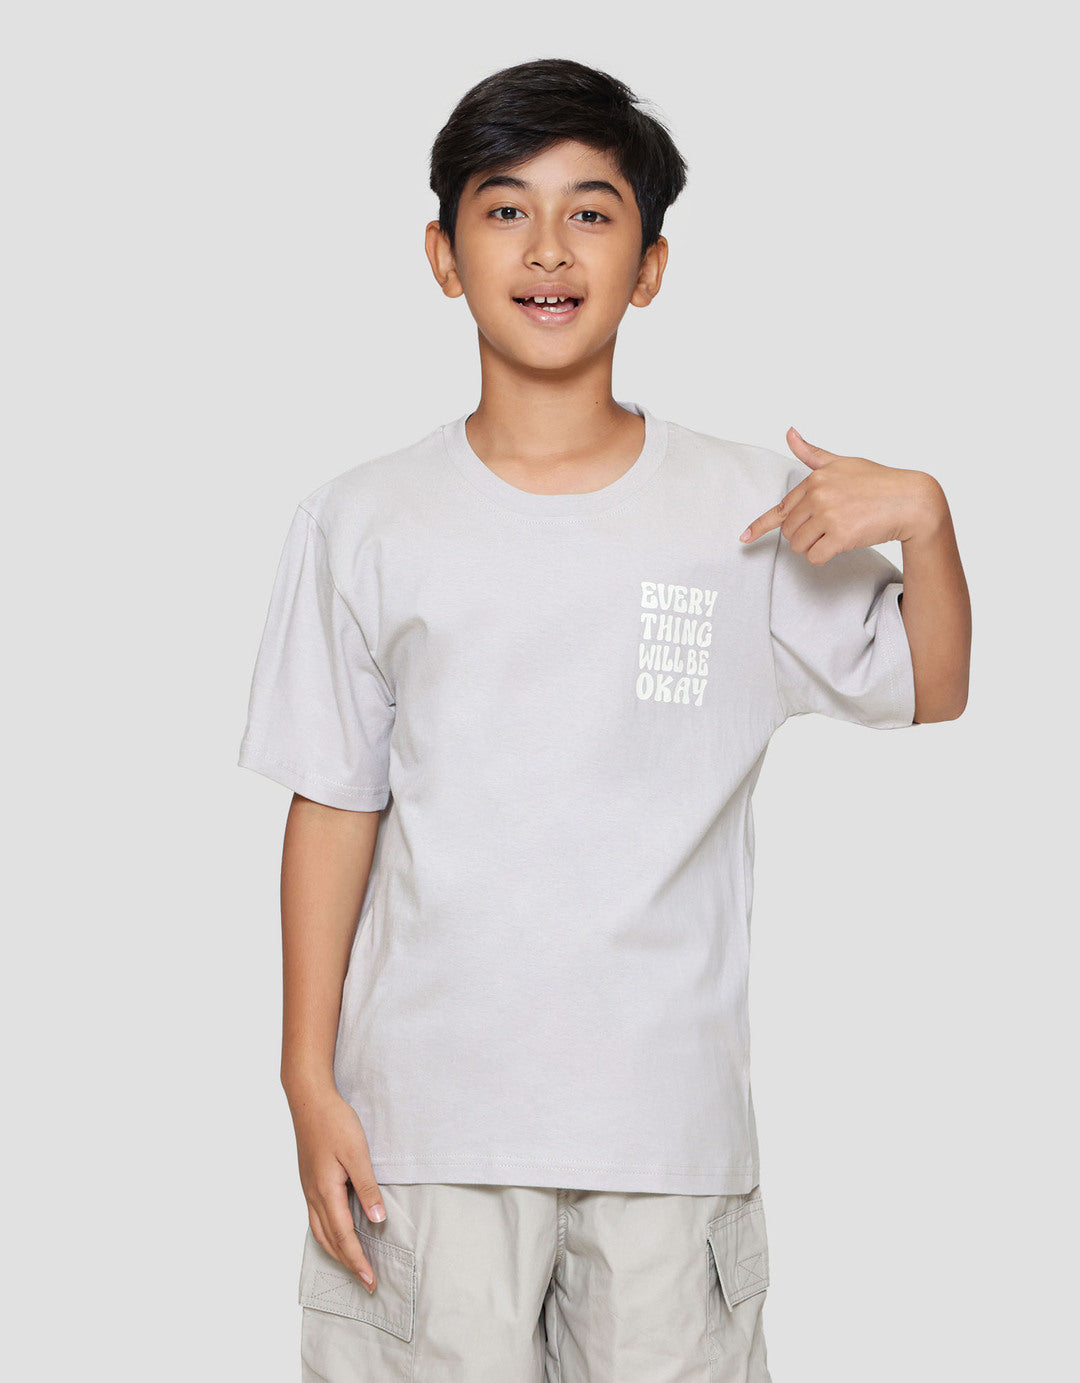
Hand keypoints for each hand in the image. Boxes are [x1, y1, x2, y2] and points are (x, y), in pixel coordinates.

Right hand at [288, 1082, 386, 1293]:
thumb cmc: (334, 1122)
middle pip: (329, 1240)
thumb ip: (367, 1188)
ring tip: (352, 1264)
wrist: (309, 1099)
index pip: (343, 1236)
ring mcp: (308, 1188)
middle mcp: (313, 1195)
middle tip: (365, 1281)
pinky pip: (316, 1217)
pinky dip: (327, 1234)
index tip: (370, 1280)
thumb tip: (378, 1221)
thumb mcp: (357, 1153)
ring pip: (320, 1231)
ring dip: (336, 1251)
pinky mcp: (309, 1180)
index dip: (357, 1260)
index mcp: (326, 1191)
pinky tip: (336, 1233)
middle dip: (347, 1263)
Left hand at [739, 427, 940, 560]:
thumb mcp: (843, 463)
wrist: (911, 500)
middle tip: (828, 528)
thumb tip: (789, 432)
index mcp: (815, 479)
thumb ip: (812, 453)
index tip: (745, 538)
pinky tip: (841, 544)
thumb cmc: (879, 482)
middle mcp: (818, 495)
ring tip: (837, 533)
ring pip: (799, 546)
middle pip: (789, 531)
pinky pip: (815, 557)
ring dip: (814, 546)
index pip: (781, 508)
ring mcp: (828, 515)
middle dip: (804, 534)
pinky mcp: (840, 536)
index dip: (761, 526)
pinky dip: (824, 556)